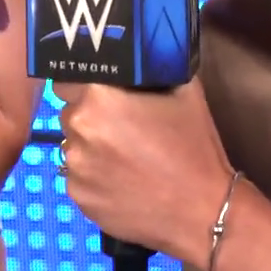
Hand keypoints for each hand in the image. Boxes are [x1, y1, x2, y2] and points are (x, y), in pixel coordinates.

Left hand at [56, 76, 231, 256]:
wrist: (203, 212)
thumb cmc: (194, 148)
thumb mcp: (185, 92)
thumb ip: (155, 69)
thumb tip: (143, 58)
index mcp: (98, 99)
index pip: (67, 81)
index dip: (83, 86)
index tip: (102, 94)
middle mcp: (77, 131)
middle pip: (71, 114)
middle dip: (90, 117)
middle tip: (122, 128)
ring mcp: (74, 168)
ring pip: (73, 147)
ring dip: (91, 148)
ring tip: (125, 159)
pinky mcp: (78, 198)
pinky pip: (78, 177)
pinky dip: (93, 177)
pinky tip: (122, 182)